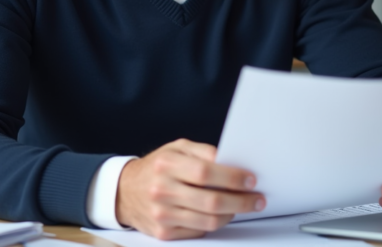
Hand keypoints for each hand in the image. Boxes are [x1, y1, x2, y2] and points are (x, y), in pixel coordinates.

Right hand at [116, 138, 265, 239]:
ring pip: (209, 221)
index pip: (205, 172)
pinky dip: (214, 223)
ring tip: (242, 206)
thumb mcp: (176, 148)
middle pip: (211, 201)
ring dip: (232, 214)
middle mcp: (162, 190)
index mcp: (166, 165)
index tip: (250, 179)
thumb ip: (203, 152)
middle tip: (257, 199)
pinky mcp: (164, 232)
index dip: (232, 177)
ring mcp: (162, 214)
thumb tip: (232, 162)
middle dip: (241, 201)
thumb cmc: (157, 167)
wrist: (124, 191)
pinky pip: (199, 232)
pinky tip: (220, 214)